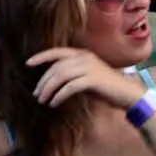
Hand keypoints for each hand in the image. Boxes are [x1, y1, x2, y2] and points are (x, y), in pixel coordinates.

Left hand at [28, 47, 144, 109]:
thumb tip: (51, 81)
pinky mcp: (93, 80)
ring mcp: (89, 67)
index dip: (41, 56)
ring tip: (43, 101)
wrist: (127, 94)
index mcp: (83, 54)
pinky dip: (58, 96)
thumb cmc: (106, 87)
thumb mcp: (87, 77)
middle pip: (56, 67)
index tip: (28, 63)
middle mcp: (85, 58)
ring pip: (60, 76)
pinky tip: (54, 104)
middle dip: (43, 81)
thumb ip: (72, 74)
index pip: (57, 52)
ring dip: (48, 90)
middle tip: (36, 94)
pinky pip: (69, 87)